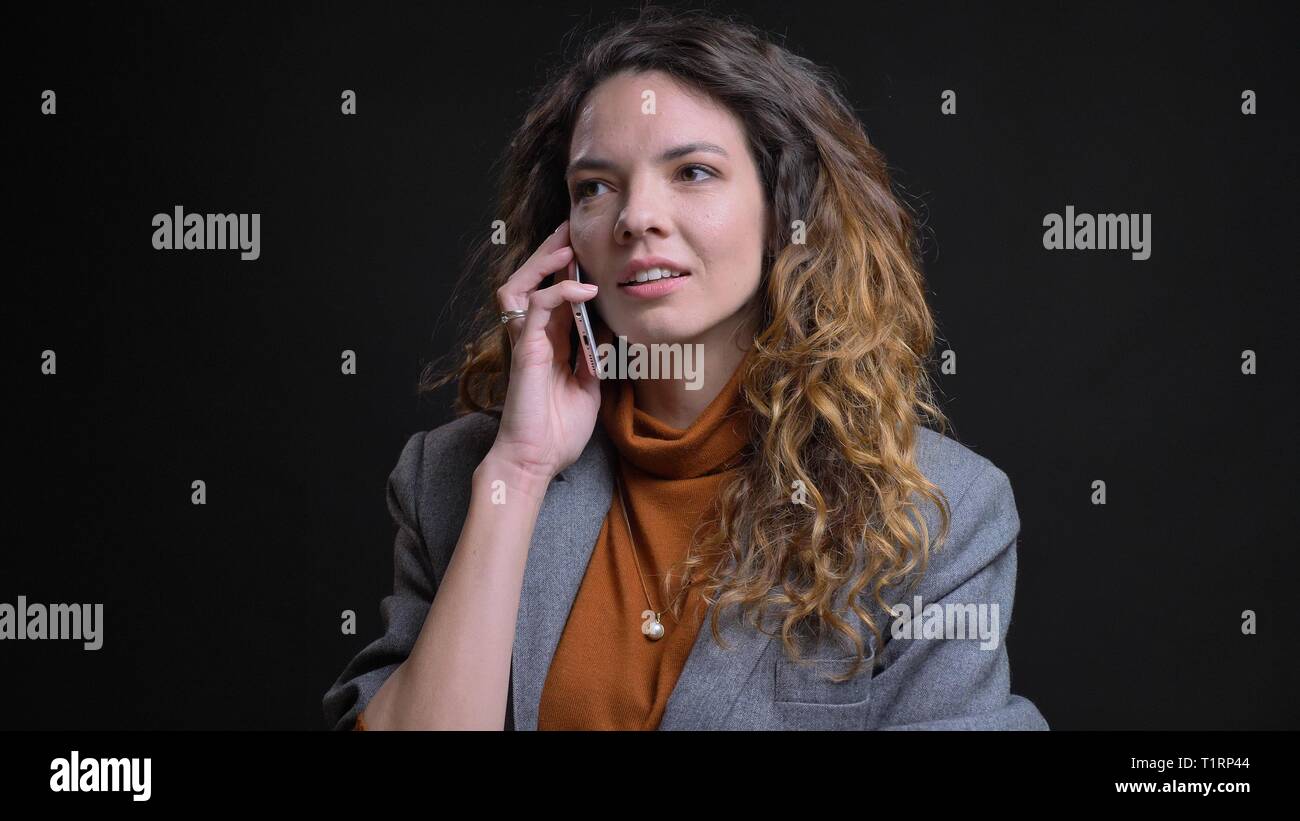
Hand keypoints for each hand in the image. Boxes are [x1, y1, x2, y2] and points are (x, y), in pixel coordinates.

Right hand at [489, 220, 603, 480]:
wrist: (536, 461)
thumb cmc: (558, 431)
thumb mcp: (589, 385)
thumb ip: (595, 355)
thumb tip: (610, 327)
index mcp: (548, 342)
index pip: (553, 292)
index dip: (566, 269)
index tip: (587, 249)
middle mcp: (533, 336)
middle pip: (531, 279)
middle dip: (550, 252)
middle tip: (572, 230)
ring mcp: (525, 341)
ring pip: (522, 283)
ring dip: (544, 262)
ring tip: (568, 248)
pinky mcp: (524, 350)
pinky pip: (537, 306)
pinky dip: (559, 291)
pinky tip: (584, 289)